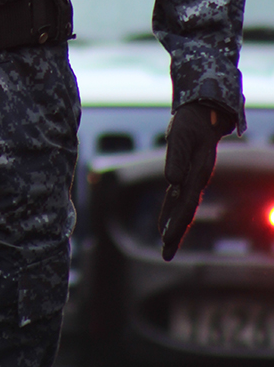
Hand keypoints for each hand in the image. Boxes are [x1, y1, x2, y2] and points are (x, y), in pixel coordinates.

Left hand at [158, 102, 233, 260]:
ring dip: (175, 227)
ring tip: (166, 250)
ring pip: (183, 207)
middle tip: (167, 254)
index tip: (167, 237)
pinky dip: (171, 212)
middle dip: (177, 232)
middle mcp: (197, 178)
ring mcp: (192, 178)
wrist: (202, 111)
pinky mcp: (186, 174)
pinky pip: (178, 198)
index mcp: (198, 171)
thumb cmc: (190, 122)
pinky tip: (164, 225)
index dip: (177, 220)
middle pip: (187, 210)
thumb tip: (171, 182)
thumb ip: (176, 157)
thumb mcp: (179, 135)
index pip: (186, 201)